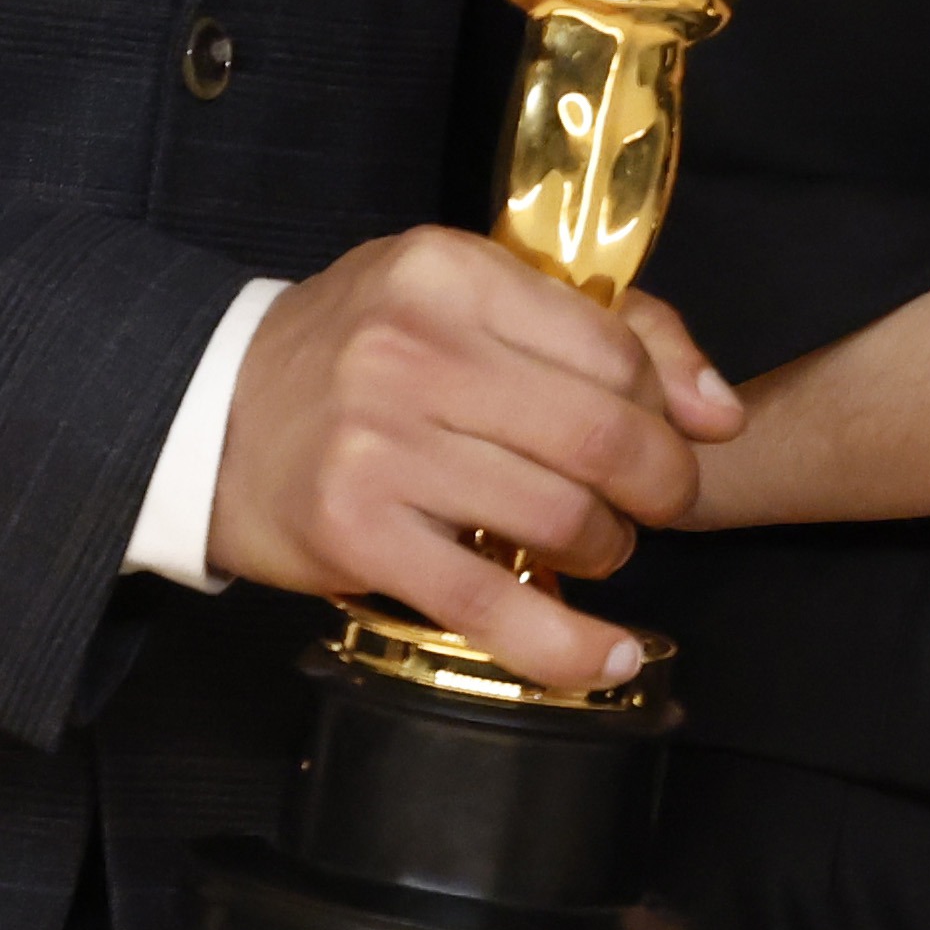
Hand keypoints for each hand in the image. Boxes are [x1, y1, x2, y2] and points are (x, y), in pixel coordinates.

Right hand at [206, 226, 743, 689]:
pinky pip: (491, 604)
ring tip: (589, 544)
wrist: (210, 418)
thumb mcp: (466, 299)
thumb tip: (719, 410)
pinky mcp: (356, 534)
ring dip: (604, 549)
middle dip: (657, 486)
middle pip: (599, 435)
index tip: (677, 437)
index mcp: (444, 272)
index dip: (665, 407)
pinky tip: (608, 656)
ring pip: (559, 516)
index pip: (612, 346)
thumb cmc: (362, 355)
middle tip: (652, 504)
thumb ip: (606, 330)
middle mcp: (407, 351)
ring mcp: (377, 445)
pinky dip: (567, 645)